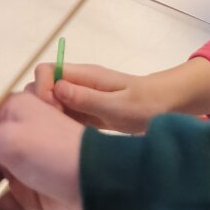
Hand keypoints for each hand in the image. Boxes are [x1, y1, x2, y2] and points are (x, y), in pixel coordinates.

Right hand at [32, 60, 160, 131]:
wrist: (169, 106)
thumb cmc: (147, 104)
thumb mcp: (118, 106)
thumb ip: (87, 99)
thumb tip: (56, 89)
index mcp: (85, 75)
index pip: (46, 70)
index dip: (42, 89)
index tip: (53, 111)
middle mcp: (78, 83)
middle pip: (43, 85)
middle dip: (41, 105)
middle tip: (56, 126)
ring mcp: (81, 97)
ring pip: (51, 101)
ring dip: (49, 117)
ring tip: (62, 135)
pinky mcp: (86, 111)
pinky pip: (64, 114)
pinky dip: (60, 124)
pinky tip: (69, 139)